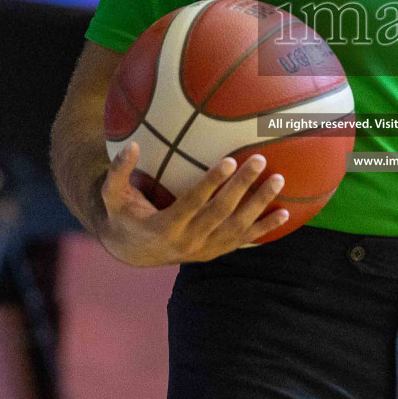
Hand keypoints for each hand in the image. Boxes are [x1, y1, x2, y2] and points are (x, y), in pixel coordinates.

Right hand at [98, 144, 289, 267]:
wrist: (133, 253)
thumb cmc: (123, 215)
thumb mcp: (112, 196)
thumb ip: (118, 172)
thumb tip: (130, 145)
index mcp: (165, 226)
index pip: (193, 202)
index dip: (212, 183)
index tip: (229, 160)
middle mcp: (188, 240)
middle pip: (221, 212)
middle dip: (242, 186)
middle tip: (259, 160)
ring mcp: (205, 249)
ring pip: (237, 227)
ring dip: (260, 204)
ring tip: (278, 180)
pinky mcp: (216, 252)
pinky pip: (244, 241)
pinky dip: (265, 228)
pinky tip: (285, 213)